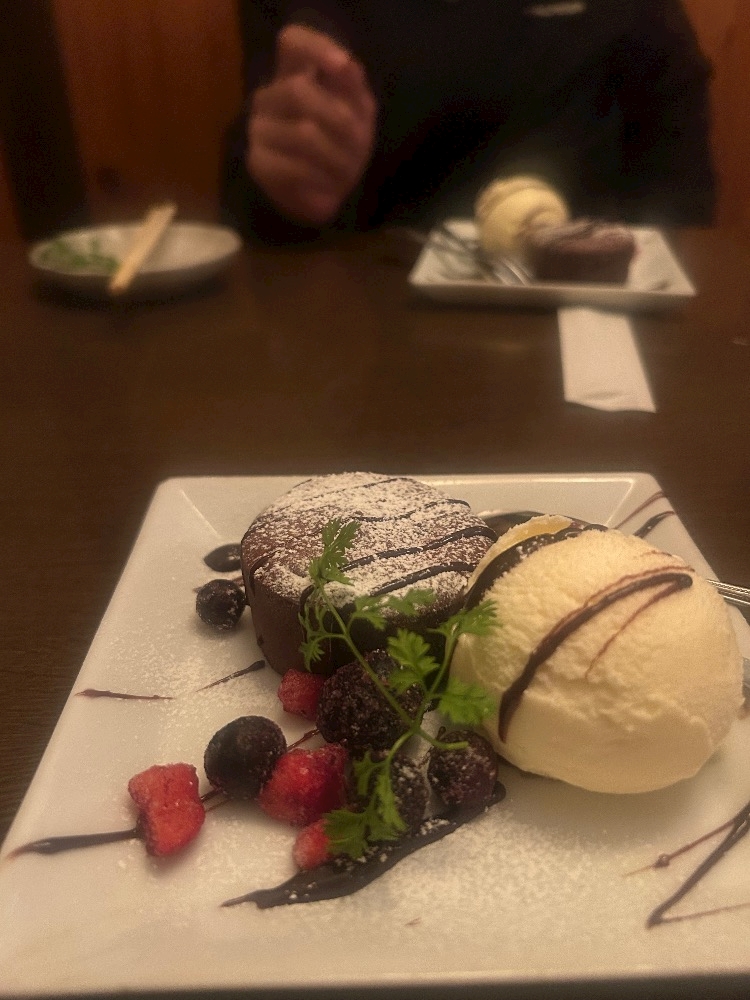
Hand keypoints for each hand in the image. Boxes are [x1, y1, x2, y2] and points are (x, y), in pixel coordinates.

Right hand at [246, 24, 376, 225]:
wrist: (327, 191)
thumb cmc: (343, 143)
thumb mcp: (358, 111)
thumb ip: (352, 86)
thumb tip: (346, 64)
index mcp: (293, 73)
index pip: (292, 41)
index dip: (316, 48)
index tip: (343, 65)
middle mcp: (269, 95)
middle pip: (298, 90)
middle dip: (339, 120)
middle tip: (361, 145)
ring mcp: (259, 128)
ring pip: (301, 133)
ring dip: (337, 156)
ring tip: (350, 171)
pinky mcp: (258, 162)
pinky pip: (294, 167)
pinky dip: (321, 178)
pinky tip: (331, 186)